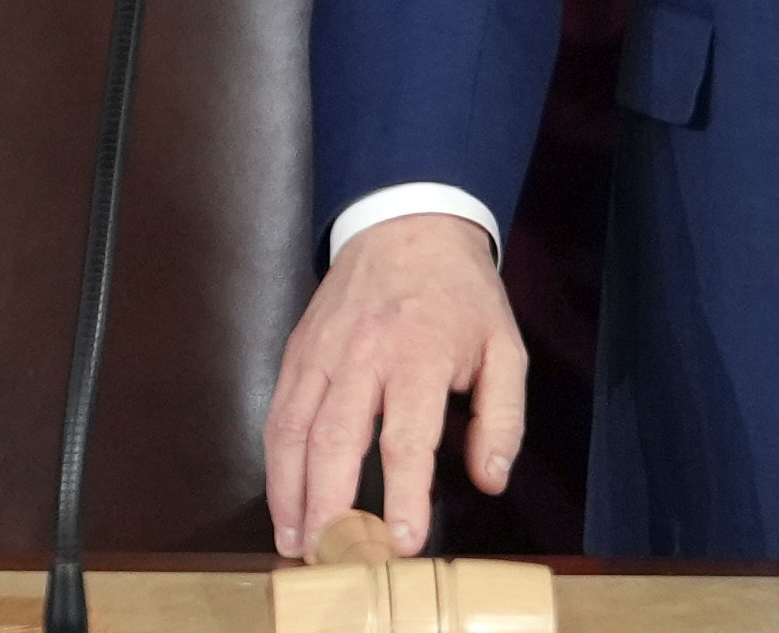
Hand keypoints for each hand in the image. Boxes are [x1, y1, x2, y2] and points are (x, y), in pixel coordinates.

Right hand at [262, 215, 525, 560]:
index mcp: (421, 353)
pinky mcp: (299, 349)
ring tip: (297, 541)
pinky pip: (278, 410)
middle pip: (336, 440)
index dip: (401, 496)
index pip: (406, 438)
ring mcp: (324, 350)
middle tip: (334, 556)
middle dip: (331, 506)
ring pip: (294, 429)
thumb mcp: (504, 348)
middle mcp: (365, 353)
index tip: (401, 543)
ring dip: (291, 492)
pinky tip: (283, 496)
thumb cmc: (460, 294)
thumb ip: (503, 418)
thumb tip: (490, 479)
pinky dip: (274, 459)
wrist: (407, 223)